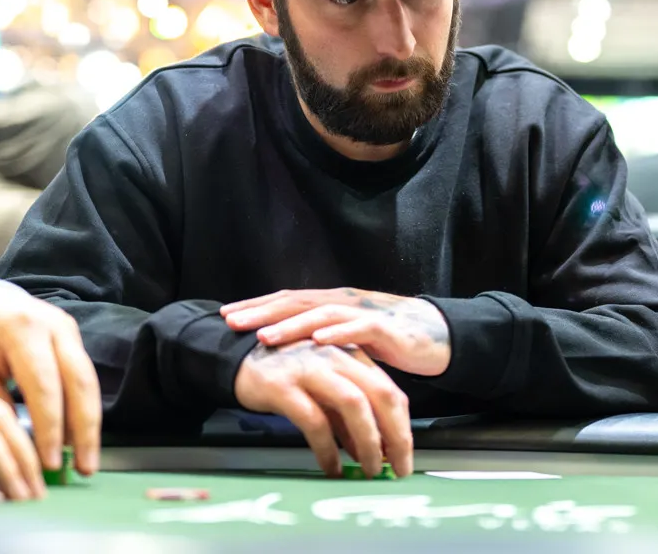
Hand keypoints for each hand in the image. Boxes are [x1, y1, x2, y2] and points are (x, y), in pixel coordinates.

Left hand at [0, 284, 100, 475]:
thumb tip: (14, 452)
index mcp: (23, 330)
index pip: (44, 386)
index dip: (50, 427)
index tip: (51, 462)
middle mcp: (55, 326)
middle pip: (81, 382)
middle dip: (85, 430)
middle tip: (85, 467)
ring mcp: (69, 329)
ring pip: (89, 382)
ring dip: (89, 424)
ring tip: (86, 460)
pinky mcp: (74, 338)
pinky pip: (83, 377)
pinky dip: (82, 409)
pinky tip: (78, 438)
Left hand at [222, 288, 450, 376]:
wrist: (432, 336)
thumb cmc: (385, 340)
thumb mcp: (343, 341)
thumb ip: (317, 343)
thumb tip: (282, 356)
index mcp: (328, 305)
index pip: (286, 301)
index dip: (256, 306)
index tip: (225, 314)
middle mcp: (341, 302)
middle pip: (295, 302)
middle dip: (261, 312)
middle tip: (231, 321)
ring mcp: (361, 312)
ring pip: (320, 314)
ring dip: (291, 324)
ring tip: (265, 335)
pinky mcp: (384, 327)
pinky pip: (358, 327)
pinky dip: (337, 333)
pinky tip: (317, 340)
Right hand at [234, 339, 411, 478]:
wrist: (235, 355)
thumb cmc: (285, 372)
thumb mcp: (323, 385)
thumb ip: (347, 412)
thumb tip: (371, 450)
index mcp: (350, 355)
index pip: (390, 391)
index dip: (403, 427)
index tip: (405, 457)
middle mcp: (335, 357)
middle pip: (381, 395)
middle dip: (396, 436)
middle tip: (398, 469)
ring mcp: (310, 368)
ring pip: (354, 404)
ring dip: (368, 442)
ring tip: (370, 470)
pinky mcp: (284, 386)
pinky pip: (315, 421)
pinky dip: (328, 448)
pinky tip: (330, 467)